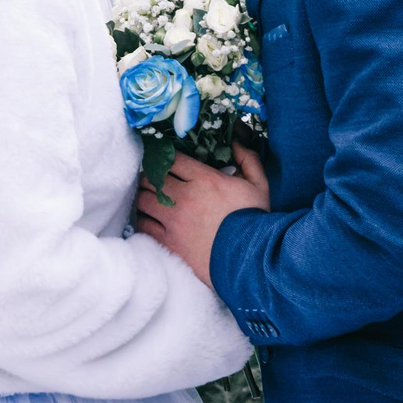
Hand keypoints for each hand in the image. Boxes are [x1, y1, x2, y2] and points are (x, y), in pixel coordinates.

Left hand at [133, 146, 270, 286]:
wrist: (250, 260)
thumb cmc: (255, 220)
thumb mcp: (259, 185)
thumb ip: (248, 160)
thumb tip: (237, 143)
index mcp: (205, 179)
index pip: (172, 159)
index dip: (165, 156)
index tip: (164, 158)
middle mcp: (185, 197)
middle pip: (151, 178)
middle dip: (150, 175)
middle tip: (153, 178)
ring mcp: (174, 221)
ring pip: (143, 200)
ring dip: (144, 197)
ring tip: (149, 198)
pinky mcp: (169, 242)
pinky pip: (144, 226)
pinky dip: (144, 220)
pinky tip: (149, 218)